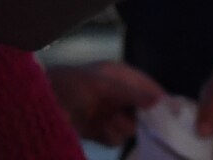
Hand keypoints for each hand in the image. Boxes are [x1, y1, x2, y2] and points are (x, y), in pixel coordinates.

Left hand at [46, 60, 162, 145]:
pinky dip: (109, 136)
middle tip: (140, 123)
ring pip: (130, 126)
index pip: (147, 86)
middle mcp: (115, 94)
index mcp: (118, 75)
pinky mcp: (97, 130)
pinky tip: (98, 131)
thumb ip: (130, 93)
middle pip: (142, 110)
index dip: (160, 98)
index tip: (175, 113)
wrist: (37, 106)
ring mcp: (106, 112)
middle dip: (140, 118)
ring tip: (107, 122)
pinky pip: (115, 138)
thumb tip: (159, 100)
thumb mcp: (101, 85)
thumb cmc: (69, 85)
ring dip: (121, 127)